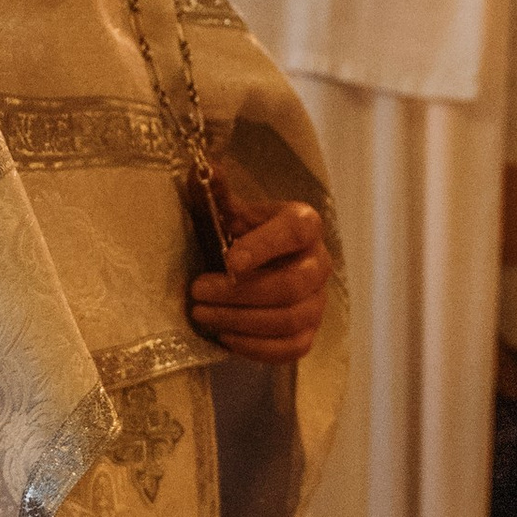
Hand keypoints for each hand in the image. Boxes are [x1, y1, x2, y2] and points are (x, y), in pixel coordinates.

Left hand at [189, 189, 328, 365]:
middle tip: (197, 292)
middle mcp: (319, 262)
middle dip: (241, 293)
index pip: (296, 232)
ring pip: (290, 319)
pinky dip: (256, 347)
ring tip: (202, 315)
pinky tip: (225, 336)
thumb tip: (204, 168)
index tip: (228, 261)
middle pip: (292, 285)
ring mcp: (318, 301)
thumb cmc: (235, 235)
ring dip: (241, 321)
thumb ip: (214, 191)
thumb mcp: (223, 211)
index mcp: (304, 224)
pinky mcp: (308, 332)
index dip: (265, 247)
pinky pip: (291, 348)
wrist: (249, 269)